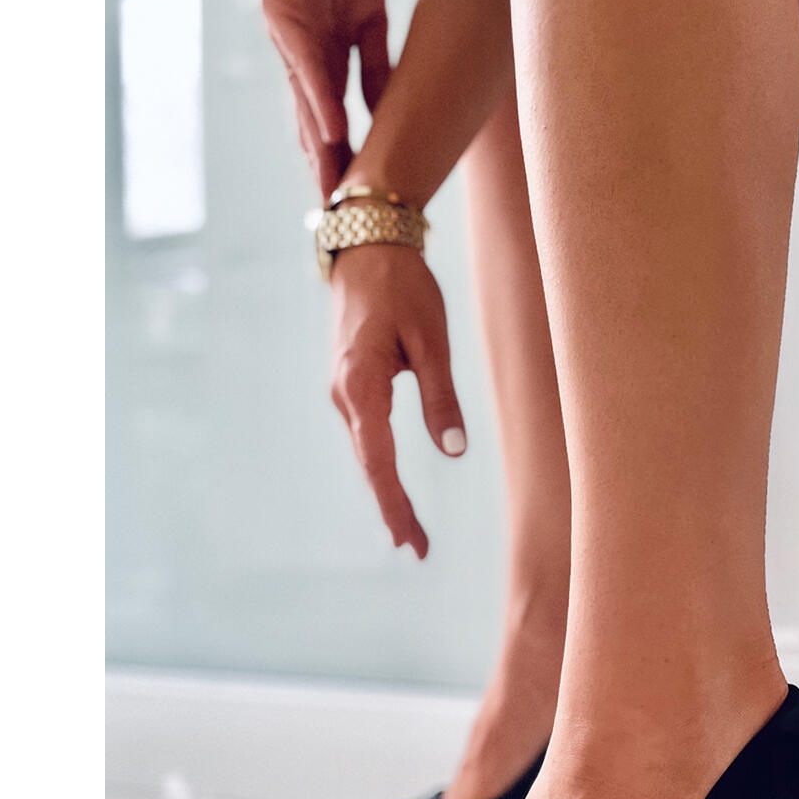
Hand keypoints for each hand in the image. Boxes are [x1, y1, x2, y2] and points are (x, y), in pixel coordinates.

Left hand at [262, 0, 391, 196]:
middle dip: (325, 172)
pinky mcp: (283, 16)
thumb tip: (379, 111)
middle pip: (312, 128)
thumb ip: (372, 66)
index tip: (356, 200)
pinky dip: (320, 102)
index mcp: (322, 65)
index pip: (331, 124)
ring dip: (320, 151)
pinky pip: (307, 67)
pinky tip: (332, 133)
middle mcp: (301, 62)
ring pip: (305, 107)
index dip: (341, 162)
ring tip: (333, 188)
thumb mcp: (369, 22)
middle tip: (338, 217)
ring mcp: (289, 42)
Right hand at [329, 246, 466, 557]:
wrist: (367, 249)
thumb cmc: (404, 288)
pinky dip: (381, 466)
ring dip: (387, 491)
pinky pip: (367, 436)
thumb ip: (442, 398)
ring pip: (367, 453)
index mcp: (361, 385)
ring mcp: (344, 392)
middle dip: (393, 508)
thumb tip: (454, 453)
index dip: (395, 503)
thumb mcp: (432, 341)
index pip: (378, 459)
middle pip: (370, 465)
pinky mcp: (351, 387)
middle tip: (417, 549)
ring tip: (410, 531)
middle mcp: (344, 394)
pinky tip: (395, 490)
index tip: (409, 539)